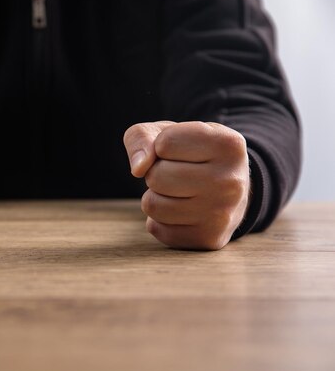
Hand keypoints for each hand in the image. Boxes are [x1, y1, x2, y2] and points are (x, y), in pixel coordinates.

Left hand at [123, 121, 249, 249]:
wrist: (230, 190)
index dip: (162, 146)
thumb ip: (141, 137)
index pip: (165, 143)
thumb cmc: (192, 154)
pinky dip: (160, 219)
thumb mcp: (168, 132)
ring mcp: (221, 214)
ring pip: (152, 205)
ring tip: (179, 192)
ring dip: (156, 196)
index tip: (180, 150)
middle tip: (177, 173)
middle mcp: (231, 181)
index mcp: (229, 145)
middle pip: (156, 176)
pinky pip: (156, 228)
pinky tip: (182, 211)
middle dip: (156, 173)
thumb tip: (138, 168)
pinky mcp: (208, 239)